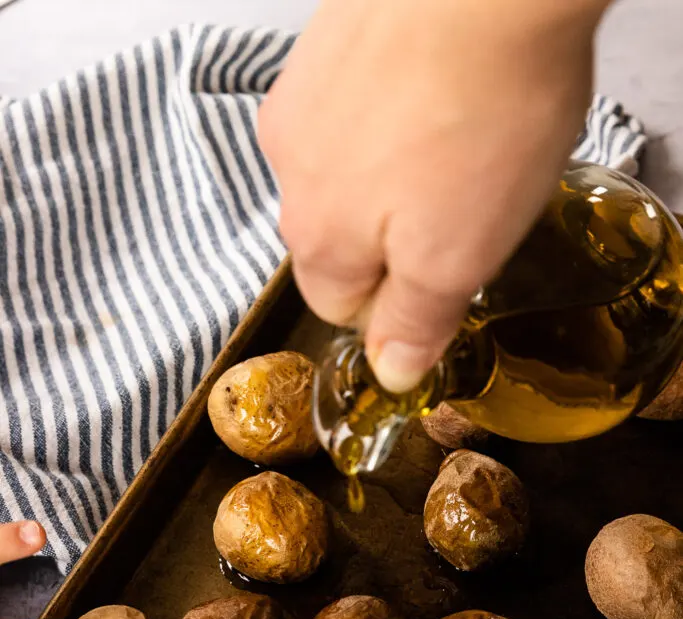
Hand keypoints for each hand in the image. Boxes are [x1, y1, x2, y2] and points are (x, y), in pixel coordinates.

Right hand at [260, 0, 608, 391]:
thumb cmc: (480, 114)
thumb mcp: (458, 256)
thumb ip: (417, 322)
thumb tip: (391, 374)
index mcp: (319, 237)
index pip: (339, 307)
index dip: (397, 305)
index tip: (446, 279)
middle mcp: (290, 169)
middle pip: (335, 237)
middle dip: (391, 238)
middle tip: (460, 204)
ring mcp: (301, 98)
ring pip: (341, 168)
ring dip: (387, 170)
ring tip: (454, 135)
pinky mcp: (325, 41)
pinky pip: (349, 104)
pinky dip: (386, 109)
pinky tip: (436, 87)